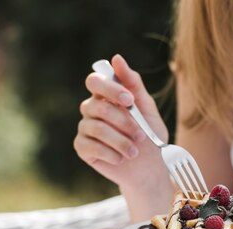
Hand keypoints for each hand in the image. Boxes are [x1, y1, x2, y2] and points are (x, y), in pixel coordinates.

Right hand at [74, 54, 168, 188]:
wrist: (150, 167)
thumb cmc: (150, 135)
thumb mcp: (147, 108)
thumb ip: (133, 84)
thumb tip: (116, 58)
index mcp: (106, 96)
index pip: (95, 81)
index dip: (110, 89)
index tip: (129, 100)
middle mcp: (92, 109)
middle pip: (97, 106)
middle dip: (123, 121)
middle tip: (141, 135)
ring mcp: (85, 128)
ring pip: (96, 128)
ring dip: (120, 141)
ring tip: (134, 152)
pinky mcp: (82, 148)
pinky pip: (89, 146)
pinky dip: (110, 153)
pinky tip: (121, 159)